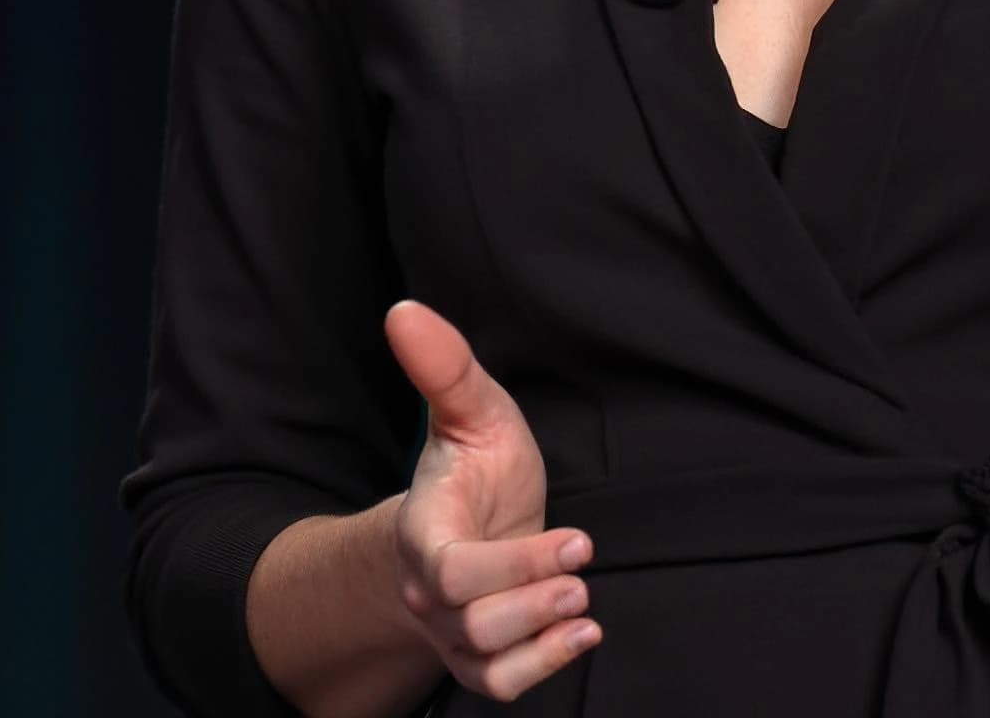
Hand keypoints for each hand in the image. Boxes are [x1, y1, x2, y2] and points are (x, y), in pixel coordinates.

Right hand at [383, 299, 602, 702]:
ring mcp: (451, 628)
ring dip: (541, 637)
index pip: (450, 571)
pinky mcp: (476, 654)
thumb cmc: (475, 463)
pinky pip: (499, 682)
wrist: (471, 515)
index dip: (512, 565)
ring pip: (486, 657)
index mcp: (424, 530)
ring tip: (584, 604)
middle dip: (532, 600)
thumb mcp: (472, 408)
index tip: (576, 538)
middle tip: (582, 572)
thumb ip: (444, 366)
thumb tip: (404, 309)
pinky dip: (541, 668)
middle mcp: (430, 589)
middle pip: (471, 619)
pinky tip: (583, 635)